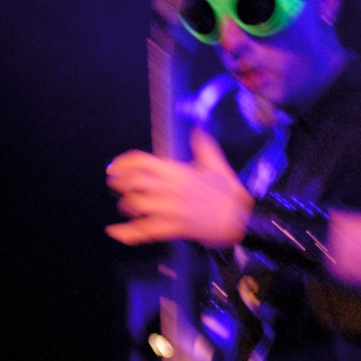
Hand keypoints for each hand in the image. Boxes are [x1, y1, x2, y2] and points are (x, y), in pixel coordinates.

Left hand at [106, 128, 253, 246]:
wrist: (246, 220)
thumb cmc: (231, 194)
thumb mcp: (218, 165)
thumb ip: (204, 145)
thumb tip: (198, 128)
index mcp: (179, 171)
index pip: (143, 162)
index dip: (124, 163)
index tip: (114, 167)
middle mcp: (173, 189)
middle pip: (134, 182)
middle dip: (121, 184)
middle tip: (117, 185)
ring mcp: (173, 209)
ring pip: (137, 205)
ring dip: (127, 205)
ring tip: (127, 206)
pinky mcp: (176, 228)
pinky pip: (146, 231)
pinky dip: (128, 232)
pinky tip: (115, 231)